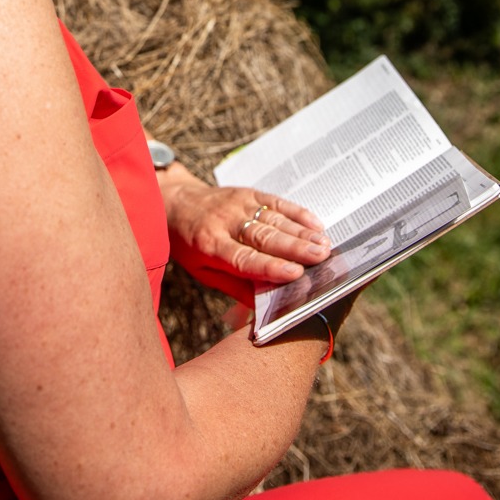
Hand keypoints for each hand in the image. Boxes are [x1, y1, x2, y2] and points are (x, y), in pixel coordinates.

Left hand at [158, 163, 330, 305]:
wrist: (174, 202)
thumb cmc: (189, 245)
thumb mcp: (203, 271)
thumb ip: (235, 286)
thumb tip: (267, 307)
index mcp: (210, 245)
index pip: (244, 258)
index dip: (270, 267)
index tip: (295, 274)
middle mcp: (225, 221)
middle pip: (264, 237)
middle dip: (295, 248)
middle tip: (321, 258)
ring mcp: (238, 203)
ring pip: (274, 219)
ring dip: (302, 232)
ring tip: (325, 245)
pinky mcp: (248, 192)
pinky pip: (275, 202)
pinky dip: (297, 212)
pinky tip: (316, 223)